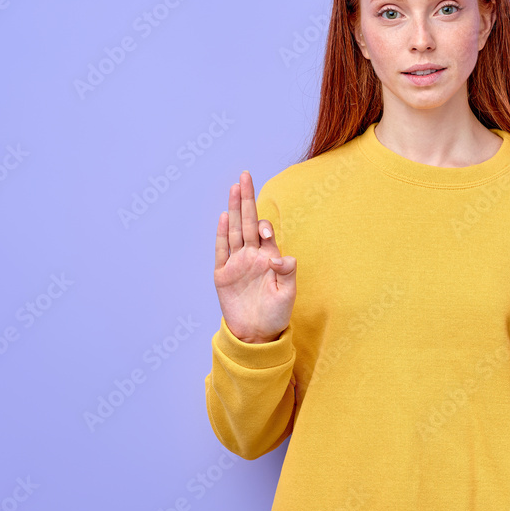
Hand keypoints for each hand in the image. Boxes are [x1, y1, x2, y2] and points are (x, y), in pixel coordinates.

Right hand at [214, 170, 296, 343]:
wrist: (257, 334)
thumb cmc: (276, 314)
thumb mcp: (287, 295)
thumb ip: (287, 273)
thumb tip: (280, 255)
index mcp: (269, 257)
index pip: (265, 233)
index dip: (265, 226)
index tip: (264, 232)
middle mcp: (252, 255)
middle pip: (247, 222)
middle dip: (246, 199)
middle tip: (245, 176)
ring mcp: (237, 263)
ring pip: (233, 230)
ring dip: (233, 209)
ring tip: (234, 188)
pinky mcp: (223, 275)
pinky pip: (221, 251)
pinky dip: (221, 234)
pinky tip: (223, 217)